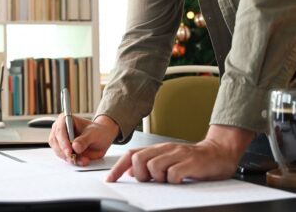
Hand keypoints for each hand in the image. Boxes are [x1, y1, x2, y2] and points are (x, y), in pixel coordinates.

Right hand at [49, 114, 119, 164]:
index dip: (63, 142)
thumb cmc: (97, 132)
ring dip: (69, 158)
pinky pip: (63, 157)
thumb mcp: (94, 134)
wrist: (102, 138)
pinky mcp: (62, 149)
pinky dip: (71, 160)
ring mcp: (59, 139)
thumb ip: (85, 140)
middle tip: (75, 158)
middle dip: (65, 152)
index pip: (59, 130)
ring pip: (58, 150)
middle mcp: (60, 128)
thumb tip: (75, 146)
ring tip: (83, 160)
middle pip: (56, 141)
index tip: (70, 151)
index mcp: (65, 119)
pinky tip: (80, 160)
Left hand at [106, 125, 254, 182]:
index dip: (118, 167)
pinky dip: (173, 181)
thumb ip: (149, 162)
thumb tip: (129, 171)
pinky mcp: (190, 163)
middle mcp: (166, 149)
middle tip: (152, 180)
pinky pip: (173, 174)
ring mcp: (178, 155)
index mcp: (158, 149)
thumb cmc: (193, 159)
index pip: (132, 154)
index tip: (110, 180)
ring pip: (153, 166)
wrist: (219, 152)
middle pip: (139, 159)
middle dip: (140, 174)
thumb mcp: (168, 159)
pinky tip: (180, 180)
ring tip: (169, 180)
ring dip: (157, 178)